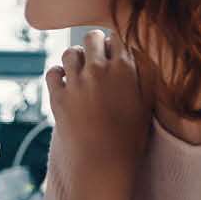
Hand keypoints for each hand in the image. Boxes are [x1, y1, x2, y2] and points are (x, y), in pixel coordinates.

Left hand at [46, 31, 152, 183]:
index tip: (117, 52)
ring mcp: (75, 82)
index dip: (117, 42)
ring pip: (70, 52)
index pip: (118, 36)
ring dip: (76, 57)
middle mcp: (98, 69)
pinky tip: (66, 81)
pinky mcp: (57, 97)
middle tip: (98, 55)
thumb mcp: (147, 103)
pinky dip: (58, 73)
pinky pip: (52, 72)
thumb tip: (141, 55)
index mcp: (124, 68)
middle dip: (95, 43)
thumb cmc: (131, 137)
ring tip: (81, 69)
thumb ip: (145, 75)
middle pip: (92, 37)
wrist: (105, 163)